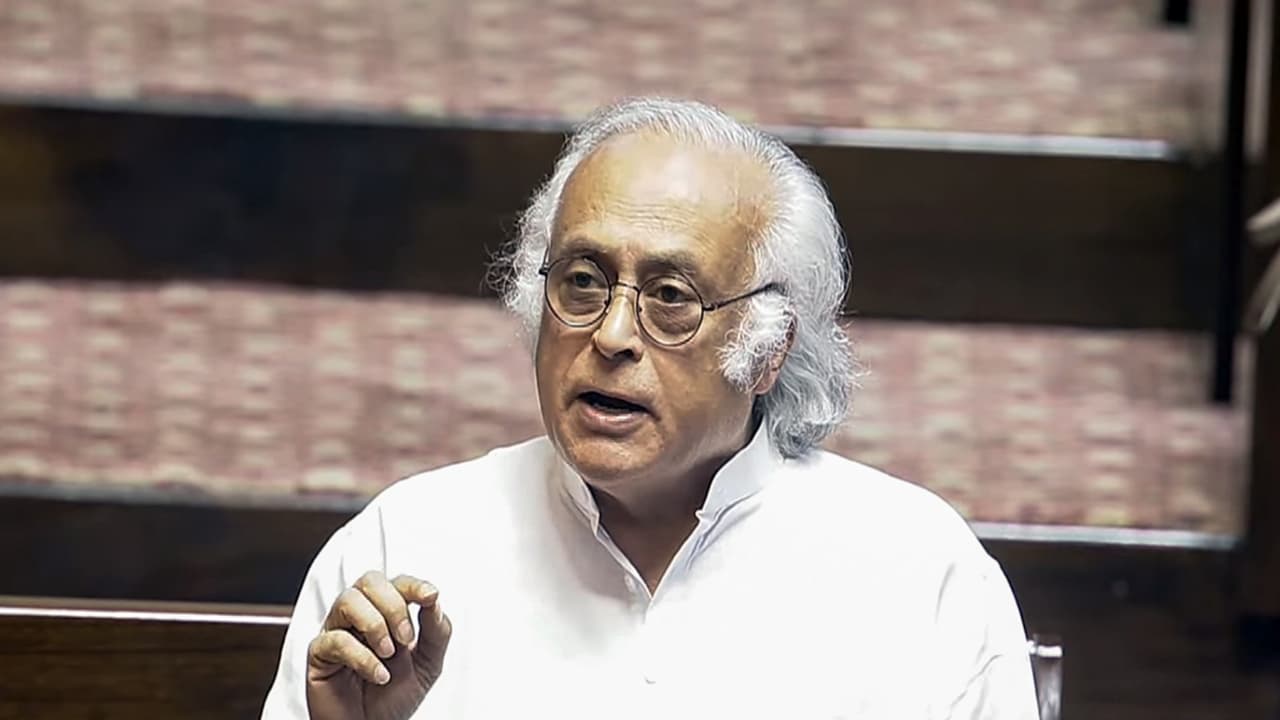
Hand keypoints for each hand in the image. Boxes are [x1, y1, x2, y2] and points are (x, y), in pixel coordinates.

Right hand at [306, 572, 451, 719]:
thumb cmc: (395, 696)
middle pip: (370, 580)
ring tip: (388, 654)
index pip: (397, 582)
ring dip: (374, 624)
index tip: (430, 596)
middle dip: (393, 605)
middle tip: (406, 637)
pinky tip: (378, 675)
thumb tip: (434, 600)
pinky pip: (335, 639)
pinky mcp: (320, 653)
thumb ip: (436, 631)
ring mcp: (337, 631)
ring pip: (347, 599)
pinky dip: (362, 657)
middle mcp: (360, 615)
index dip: (414, 584)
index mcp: (387, 612)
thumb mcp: (428, 664)